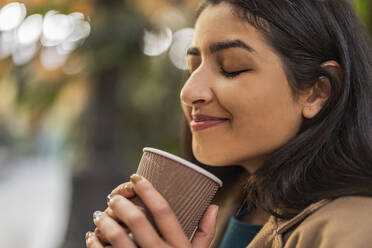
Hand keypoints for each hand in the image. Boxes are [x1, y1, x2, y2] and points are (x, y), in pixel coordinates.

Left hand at [85, 174, 218, 247]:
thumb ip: (205, 233)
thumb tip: (213, 206)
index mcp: (180, 247)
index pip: (163, 211)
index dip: (148, 190)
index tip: (136, 178)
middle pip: (138, 221)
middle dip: (121, 204)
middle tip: (113, 198)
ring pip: (118, 238)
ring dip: (104, 222)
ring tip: (99, 215)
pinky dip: (94, 245)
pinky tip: (91, 237)